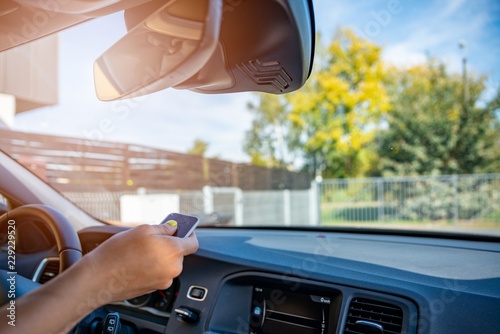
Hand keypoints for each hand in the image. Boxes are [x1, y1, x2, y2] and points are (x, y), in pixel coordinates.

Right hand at [79, 223, 198, 303]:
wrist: (98, 279)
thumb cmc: (118, 253)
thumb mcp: (142, 230)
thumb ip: (164, 228)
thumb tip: (173, 228)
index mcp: (173, 251)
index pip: (193, 243)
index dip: (189, 234)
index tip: (184, 229)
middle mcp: (172, 269)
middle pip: (179, 253)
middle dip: (169, 245)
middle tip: (152, 238)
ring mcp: (163, 281)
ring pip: (167, 264)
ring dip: (159, 256)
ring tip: (139, 251)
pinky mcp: (153, 288)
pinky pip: (158, 273)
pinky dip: (151, 266)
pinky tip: (136, 261)